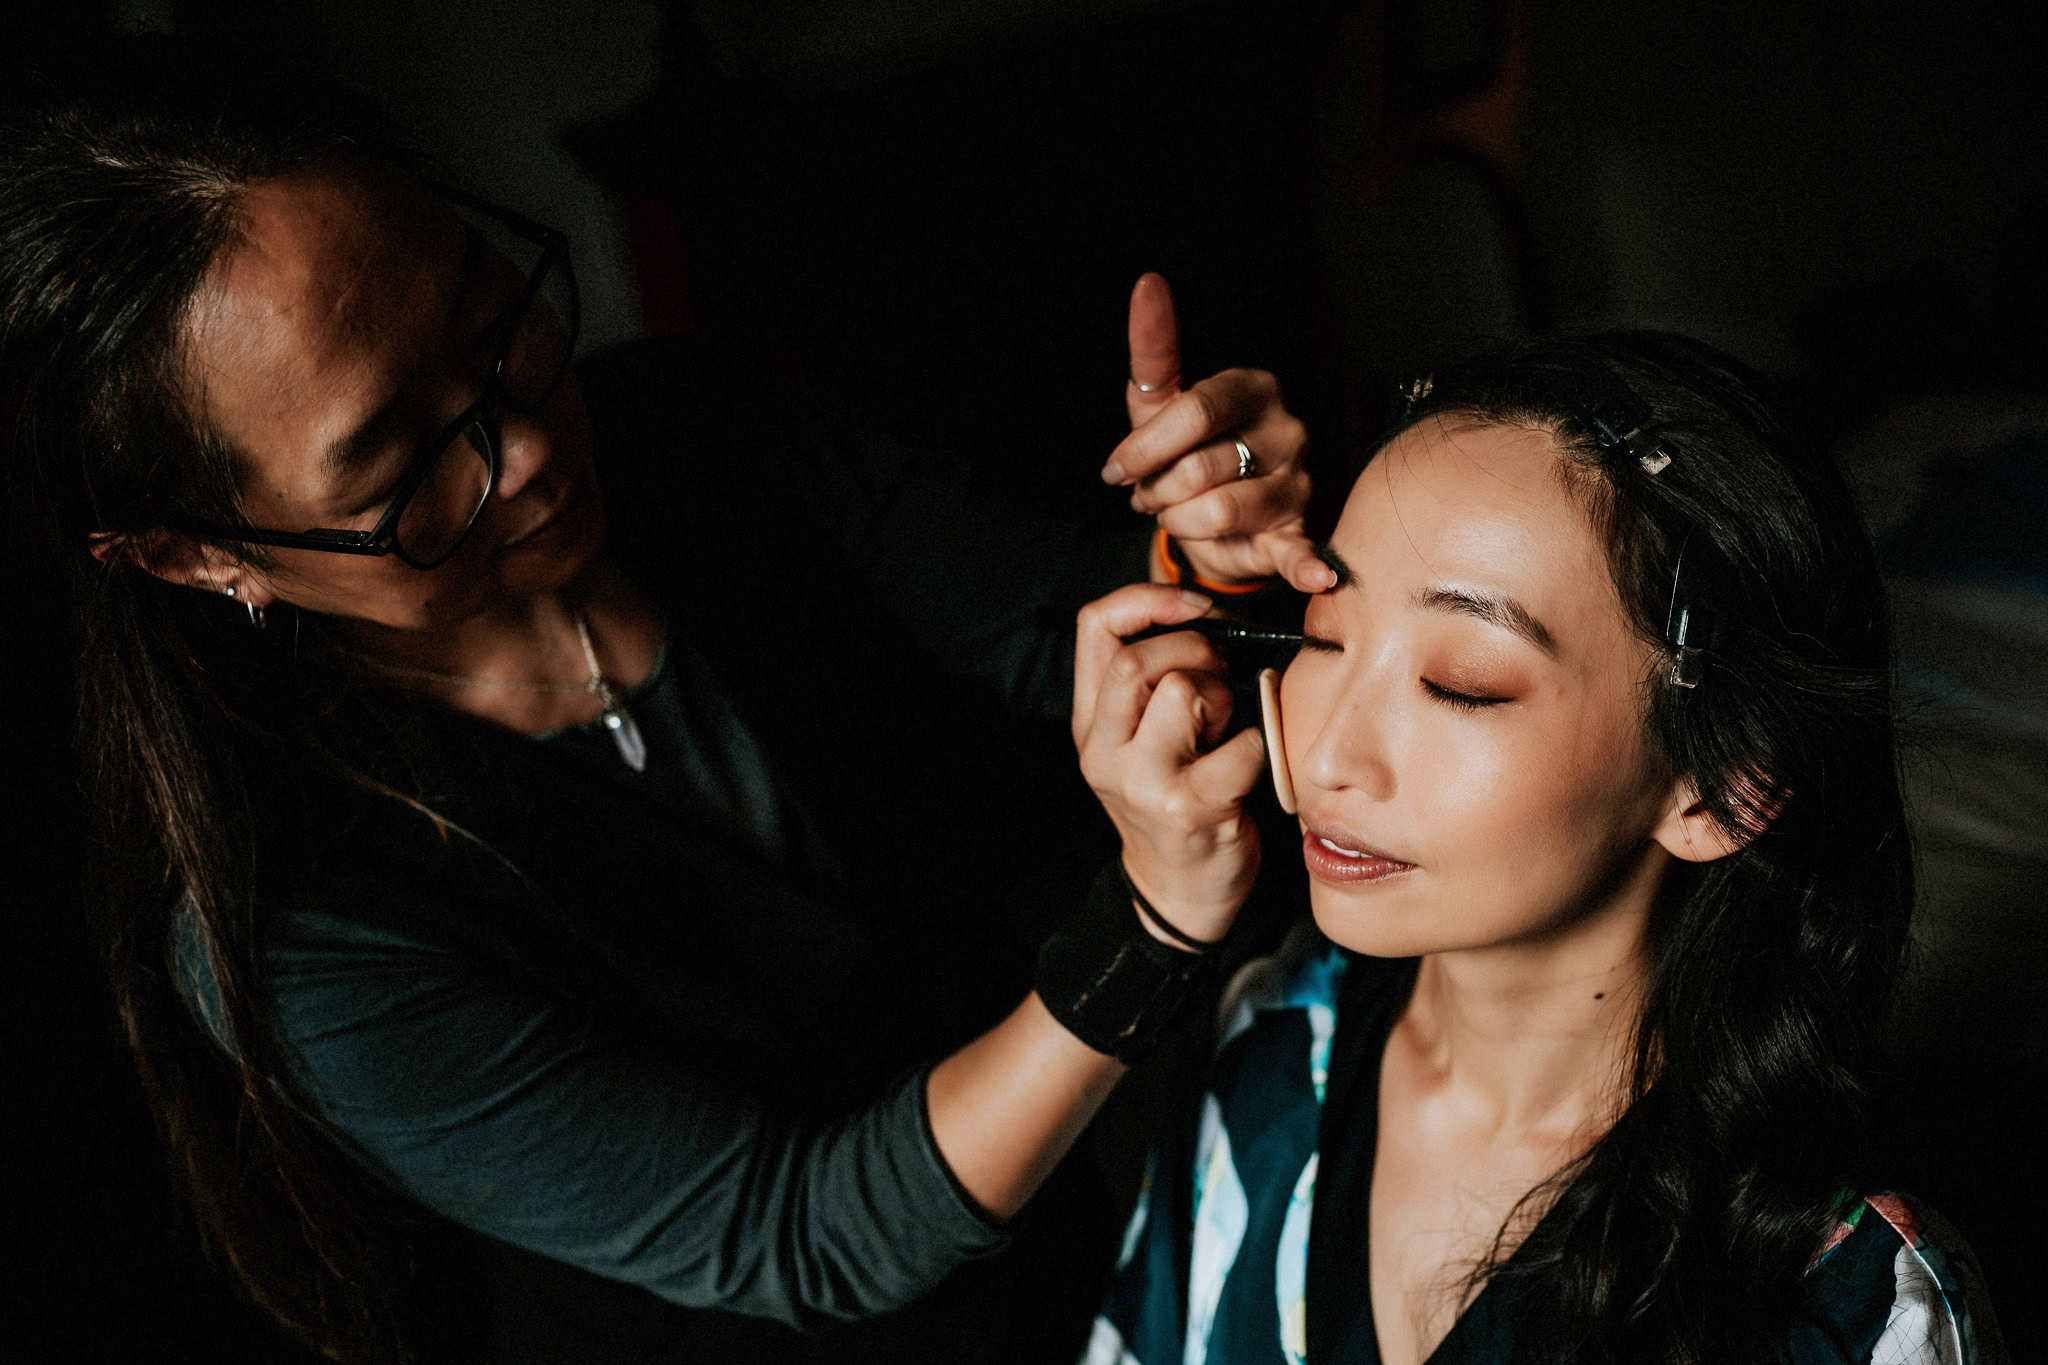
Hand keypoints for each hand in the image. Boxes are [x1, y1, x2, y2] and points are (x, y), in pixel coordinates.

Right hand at [1072, 582, 1266, 943]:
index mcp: (1091, 725)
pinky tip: (1251, 762)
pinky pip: (1238, 746)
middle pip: (1138, 661)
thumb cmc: (1172, 802)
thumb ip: (1150, 686)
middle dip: (1195, 652)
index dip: (1147, 599)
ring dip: (1222, 697)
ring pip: (1181, 693)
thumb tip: (1205, 617)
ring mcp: (1144, 782)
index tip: (1194, 607)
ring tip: (1227, 726)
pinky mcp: (1191, 808)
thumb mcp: (1139, 744)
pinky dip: (1258, 744)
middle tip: (1220, 676)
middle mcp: (1105, 751)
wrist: (1177, 895)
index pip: (1095, 626)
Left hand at [1105, 274, 1332, 594]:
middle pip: (1200, 466)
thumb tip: (1147, 282)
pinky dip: (1306, 564)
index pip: (1195, 411)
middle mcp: (1288, 430)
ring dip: (1178, 522)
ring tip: (1175, 515)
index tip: (1116, 470)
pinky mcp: (1298, 532)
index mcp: (1254, 388)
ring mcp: (1298, 482)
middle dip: (1157, 490)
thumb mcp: (1160, 404)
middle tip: (1148, 496)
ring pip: (1219, 510)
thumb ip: (1154, 348)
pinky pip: (1298, 550)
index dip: (1145, 446)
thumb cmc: (1184, 451)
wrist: (1210, 516)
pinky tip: (1319, 575)